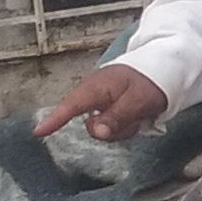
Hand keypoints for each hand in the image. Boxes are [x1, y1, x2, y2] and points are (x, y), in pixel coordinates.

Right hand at [34, 62, 166, 140]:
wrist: (163, 68)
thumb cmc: (150, 81)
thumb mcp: (137, 101)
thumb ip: (117, 117)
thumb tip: (97, 132)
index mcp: (96, 88)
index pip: (71, 106)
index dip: (54, 120)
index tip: (38, 132)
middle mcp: (93, 94)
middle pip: (93, 126)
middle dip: (115, 129)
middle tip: (136, 117)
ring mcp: (100, 101)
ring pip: (104, 128)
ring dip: (123, 127)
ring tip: (140, 113)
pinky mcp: (108, 106)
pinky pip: (112, 125)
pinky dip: (126, 124)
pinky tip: (138, 115)